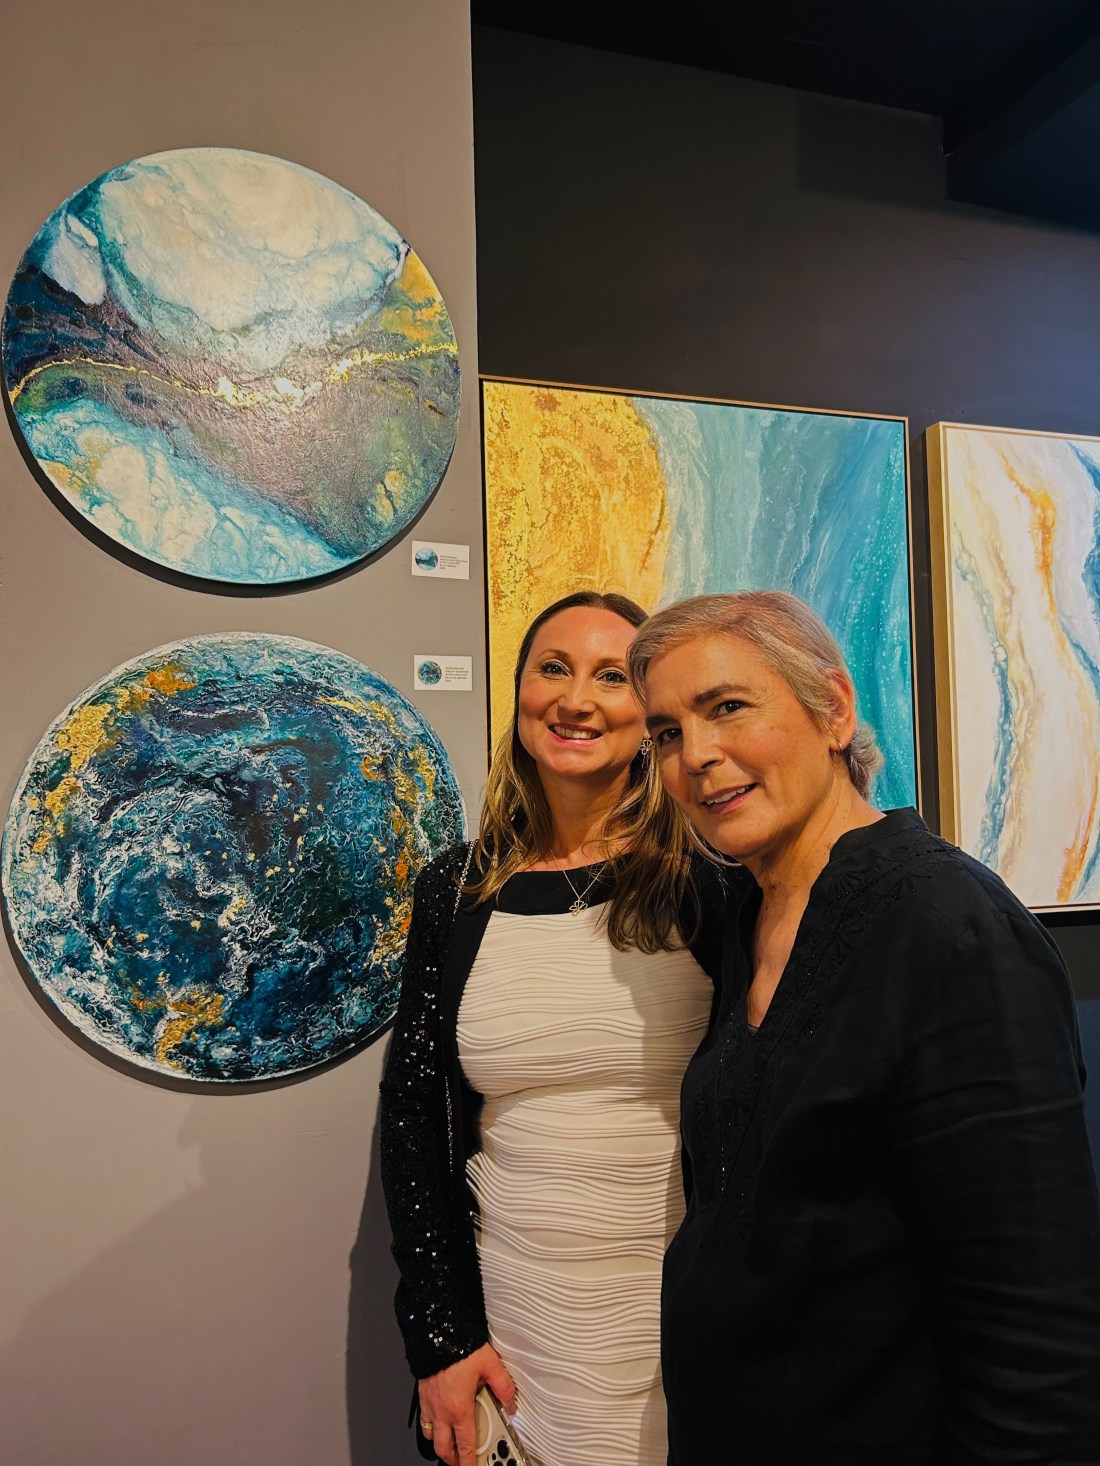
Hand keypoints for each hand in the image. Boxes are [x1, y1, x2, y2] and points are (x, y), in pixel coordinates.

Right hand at [418, 1342, 515, 1465]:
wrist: (437, 1331)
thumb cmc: (459, 1347)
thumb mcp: (490, 1364)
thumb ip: (504, 1386)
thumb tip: (511, 1403)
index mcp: (459, 1409)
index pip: (465, 1445)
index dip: (469, 1462)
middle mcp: (442, 1411)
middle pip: (443, 1448)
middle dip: (452, 1459)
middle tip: (461, 1460)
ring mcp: (430, 1403)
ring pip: (430, 1435)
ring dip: (439, 1443)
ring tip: (449, 1443)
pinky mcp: (422, 1393)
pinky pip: (423, 1418)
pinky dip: (429, 1425)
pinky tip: (438, 1418)